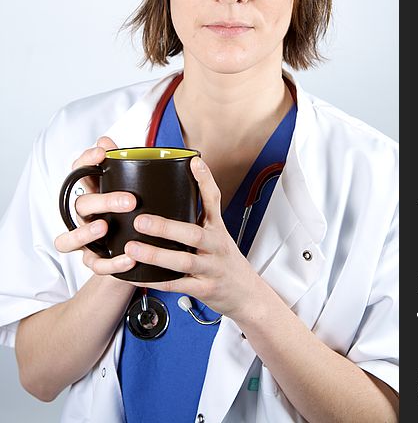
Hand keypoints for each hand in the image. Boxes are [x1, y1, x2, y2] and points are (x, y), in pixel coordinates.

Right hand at [54, 136, 137, 275]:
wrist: (136, 246)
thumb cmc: (130, 210)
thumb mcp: (129, 186)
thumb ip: (121, 165)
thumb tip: (105, 139)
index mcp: (91, 193)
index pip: (78, 172)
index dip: (86, 161)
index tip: (102, 152)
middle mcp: (83, 217)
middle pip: (81, 205)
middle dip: (103, 201)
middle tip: (129, 201)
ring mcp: (85, 240)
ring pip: (68, 239)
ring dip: (84, 233)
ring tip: (105, 227)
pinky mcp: (94, 261)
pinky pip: (95, 265)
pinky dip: (110, 263)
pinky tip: (129, 258)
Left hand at [124, 157, 263, 320]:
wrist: (246, 293)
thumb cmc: (225, 260)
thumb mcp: (217, 234)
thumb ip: (198, 216)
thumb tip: (169, 193)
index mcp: (217, 228)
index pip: (214, 200)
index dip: (205, 180)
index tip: (194, 162)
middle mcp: (215, 246)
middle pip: (193, 234)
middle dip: (166, 227)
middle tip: (141, 220)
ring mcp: (210, 269)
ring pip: (183, 262)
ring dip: (156, 255)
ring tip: (132, 248)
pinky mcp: (203, 289)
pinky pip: (175, 286)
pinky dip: (154, 281)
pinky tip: (136, 275)